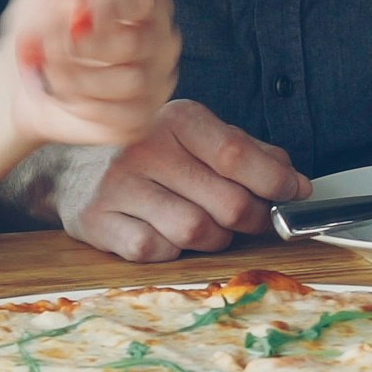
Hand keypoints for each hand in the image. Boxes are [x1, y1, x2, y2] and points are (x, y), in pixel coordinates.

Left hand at [0, 0, 179, 152]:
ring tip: (54, 71)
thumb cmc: (36, 21)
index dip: (103, 8)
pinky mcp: (140, 119)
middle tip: (47, 45)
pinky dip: (82, 109)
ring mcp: (155, 83)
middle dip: (77, 48)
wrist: (14, 80)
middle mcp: (162, 40)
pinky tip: (69, 98)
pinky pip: (120, 117)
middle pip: (134, 45)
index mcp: (147, 1)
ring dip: (73, 79)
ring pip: (125, 83)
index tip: (70, 6)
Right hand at [51, 101, 310, 262]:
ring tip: (209, 226)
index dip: (275, 182)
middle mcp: (145, 148)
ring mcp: (118, 185)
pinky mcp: (97, 220)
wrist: (74, 164)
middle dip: (253, 219)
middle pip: (226, 203)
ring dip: (214, 238)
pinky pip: (156, 252)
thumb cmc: (153, 152)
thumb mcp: (200, 136)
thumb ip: (250, 154)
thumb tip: (297, 184)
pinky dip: (171, 251)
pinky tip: (166, 233)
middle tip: (254, 220)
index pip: (237, 155)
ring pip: (196, 232)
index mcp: (178, 119)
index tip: (295, 194)